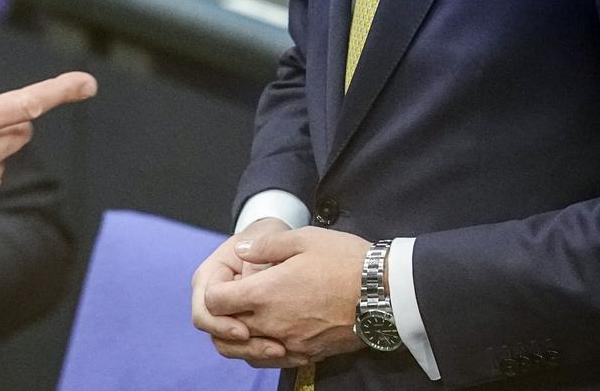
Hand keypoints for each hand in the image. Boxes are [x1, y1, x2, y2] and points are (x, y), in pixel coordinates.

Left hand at [202, 227, 374, 365]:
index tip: (228, 280)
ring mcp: (289, 342)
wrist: (384, 294)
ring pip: (247, 349)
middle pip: (226, 330)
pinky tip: (273, 331)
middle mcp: (272, 323)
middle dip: (225, 314)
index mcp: (265, 293)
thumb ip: (265, 245)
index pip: (215, 302)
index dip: (215, 290)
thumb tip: (241, 250)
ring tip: (252, 315)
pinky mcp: (307, 354)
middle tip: (237, 297)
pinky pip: (273, 359)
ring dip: (242, 335)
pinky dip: (264, 348)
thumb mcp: (304, 239)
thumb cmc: (345, 262)